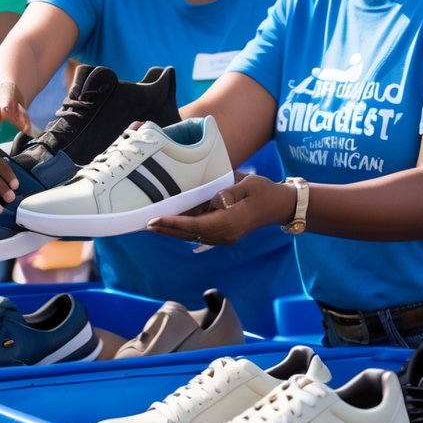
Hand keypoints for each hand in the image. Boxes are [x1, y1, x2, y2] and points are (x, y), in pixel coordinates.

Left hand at [146, 172, 275, 246]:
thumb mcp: (248, 185)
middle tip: (145, 224)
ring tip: (152, 224)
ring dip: (172, 230)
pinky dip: (183, 228)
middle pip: (189, 234)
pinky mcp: (223, 233)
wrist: (278, 205)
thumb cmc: (263, 191)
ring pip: (192, 235)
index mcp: (229, 223)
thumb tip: (218, 200)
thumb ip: (230, 192)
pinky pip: (199, 232)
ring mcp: (223, 236)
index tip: (155, 220)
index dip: (174, 223)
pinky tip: (171, 222)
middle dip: (167, 229)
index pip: (195, 225)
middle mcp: (224, 234)